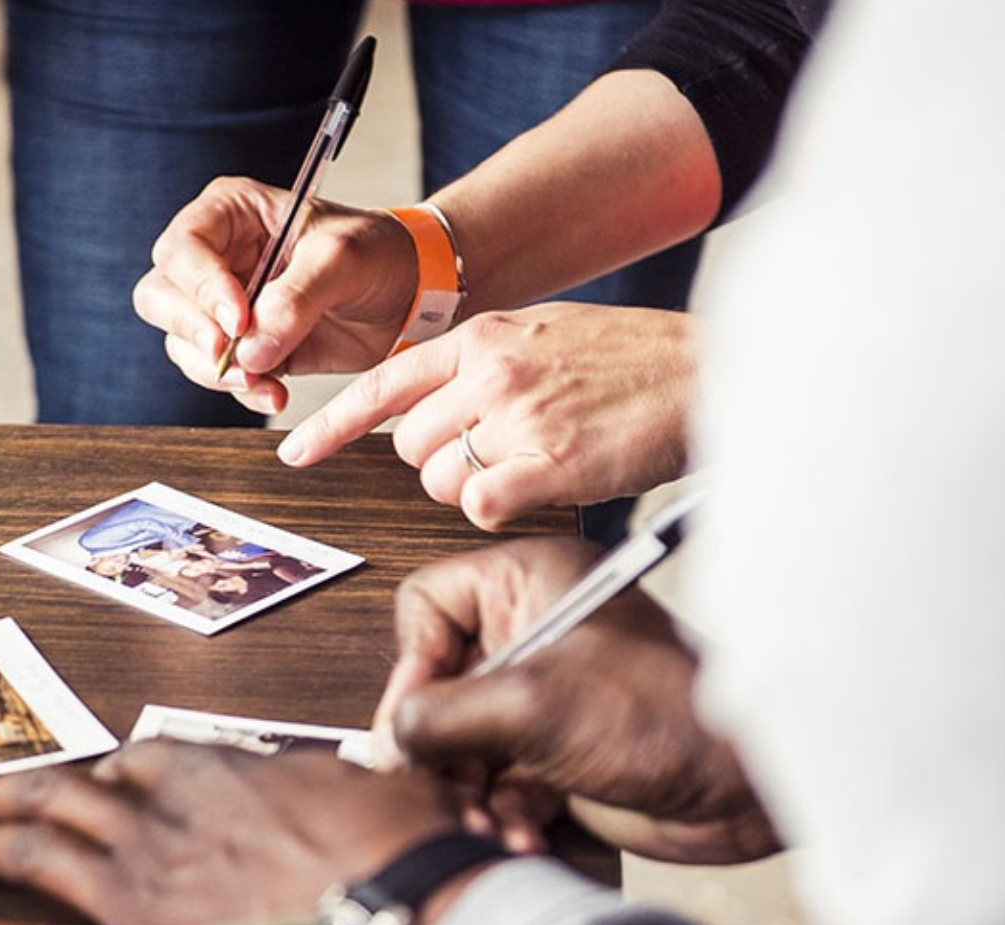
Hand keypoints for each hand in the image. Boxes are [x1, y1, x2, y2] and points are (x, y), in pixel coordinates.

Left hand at [0, 741, 463, 924]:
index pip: (145, 758)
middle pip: (70, 794)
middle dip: (27, 792)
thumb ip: (330, 785)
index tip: (104, 772)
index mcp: (217, 775)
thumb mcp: (371, 788)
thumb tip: (345, 782)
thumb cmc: (397, 854)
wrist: (402, 917)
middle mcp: (162, 824)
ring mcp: (136, 889)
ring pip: (37, 852)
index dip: (116, 766)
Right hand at [132, 177, 417, 415]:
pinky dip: (242, 390)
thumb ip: (297, 297)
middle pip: (161, 296)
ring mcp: (222, 306)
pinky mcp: (242, 347)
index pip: (183, 247)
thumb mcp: (344, 259)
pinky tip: (276, 394)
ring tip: (265, 381)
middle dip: (193, 331)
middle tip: (230, 353)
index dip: (201, 286)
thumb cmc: (379, 253)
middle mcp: (216, 257)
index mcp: (232, 212)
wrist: (412, 294)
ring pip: (182, 342)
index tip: (239, 319)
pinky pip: (217, 375)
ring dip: (217, 370)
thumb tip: (251, 349)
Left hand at [277, 303, 697, 530]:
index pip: (383, 382)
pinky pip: (481, 506)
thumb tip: (437, 410)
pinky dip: (503, 508)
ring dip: (477, 489)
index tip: (295, 454)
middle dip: (444, 463)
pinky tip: (544, 486)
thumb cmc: (636, 361)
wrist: (710, 371)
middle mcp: (488, 372)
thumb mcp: (545, 337)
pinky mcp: (547, 462)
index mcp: (482, 336)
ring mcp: (516, 415)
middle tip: (504, 455)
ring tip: (537, 463)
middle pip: (410, 447)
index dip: (332, 425)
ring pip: (442, 481)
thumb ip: (484, 367)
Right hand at [374, 539, 780, 864]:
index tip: (414, 719)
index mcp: (530, 585)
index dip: (414, 662)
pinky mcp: (556, 749)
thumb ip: (441, 718)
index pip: (428, 604)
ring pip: (460, 737)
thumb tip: (387, 741)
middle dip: (435, 741)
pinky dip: (501, 809)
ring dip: (466, 785)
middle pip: (436, 680)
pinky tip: (521, 831)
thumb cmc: (666, 716)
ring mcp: (542, 693)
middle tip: (436, 781)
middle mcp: (532, 632)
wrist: (745, 788)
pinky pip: (496, 777)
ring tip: (481, 818)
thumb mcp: (534, 706)